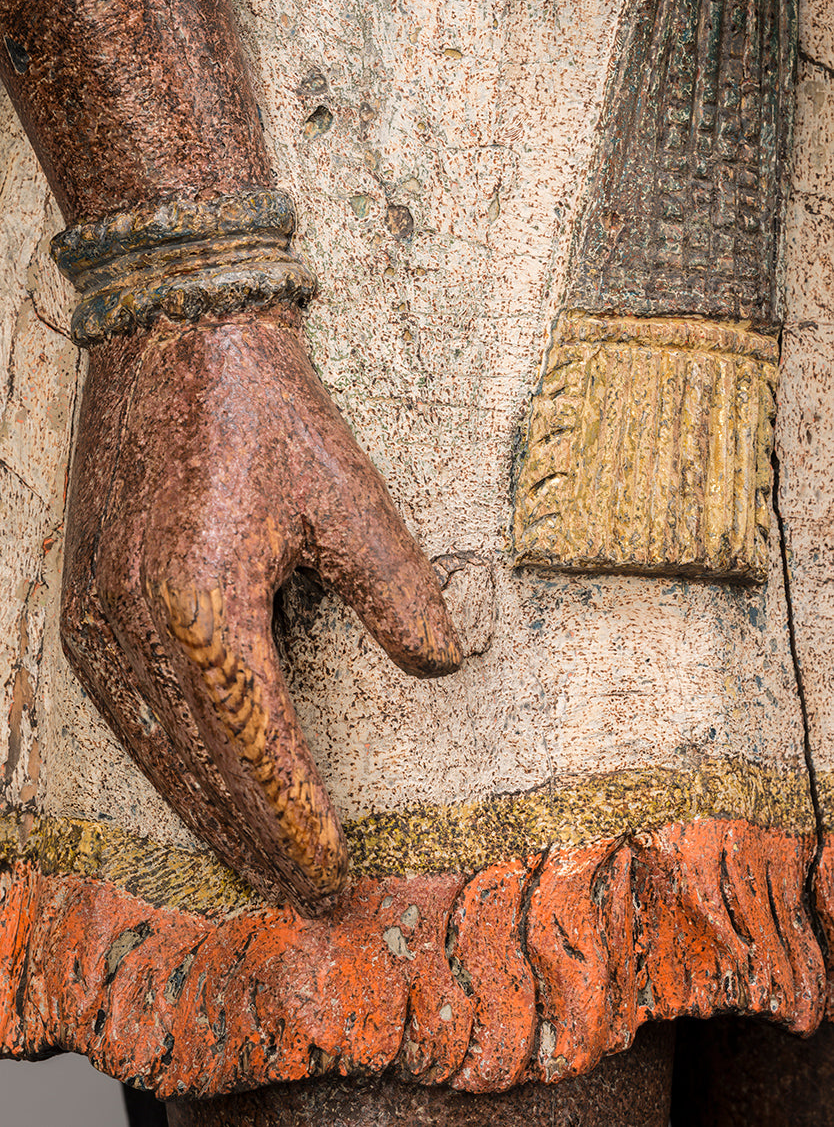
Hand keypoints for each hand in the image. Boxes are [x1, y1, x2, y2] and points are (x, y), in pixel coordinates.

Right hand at [60, 307, 460, 910]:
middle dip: (253, 835)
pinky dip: (164, 761)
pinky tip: (191, 782)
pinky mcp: (86, 599)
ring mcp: (99, 616)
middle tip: (300, 890)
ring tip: (251, 860)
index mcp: (203, 606)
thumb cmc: (266, 409)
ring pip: (155, 748)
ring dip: (205, 811)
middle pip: (201, 765)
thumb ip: (398, 591)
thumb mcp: (348, 496)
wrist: (176, 333)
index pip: (259, 746)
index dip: (298, 816)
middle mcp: (135, 626)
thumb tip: (444, 665)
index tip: (335, 867)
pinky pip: (124, 711)